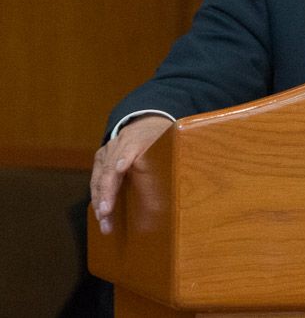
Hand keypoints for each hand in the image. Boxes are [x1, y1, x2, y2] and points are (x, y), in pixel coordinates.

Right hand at [90, 115, 172, 234]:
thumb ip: (165, 169)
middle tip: (106, 212)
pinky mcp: (100, 158)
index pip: (129, 149)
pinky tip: (100, 213)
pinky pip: (96, 179)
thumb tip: (164, 202)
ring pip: (100, 177)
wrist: (145, 123)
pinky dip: (98, 197)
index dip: (124, 158)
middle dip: (107, 192)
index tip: (120, 168)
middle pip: (109, 169)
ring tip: (104, 220)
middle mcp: (119, 144)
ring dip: (100, 200)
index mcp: (137, 139)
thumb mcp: (167, 147)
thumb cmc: (160, 140)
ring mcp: (107, 151)